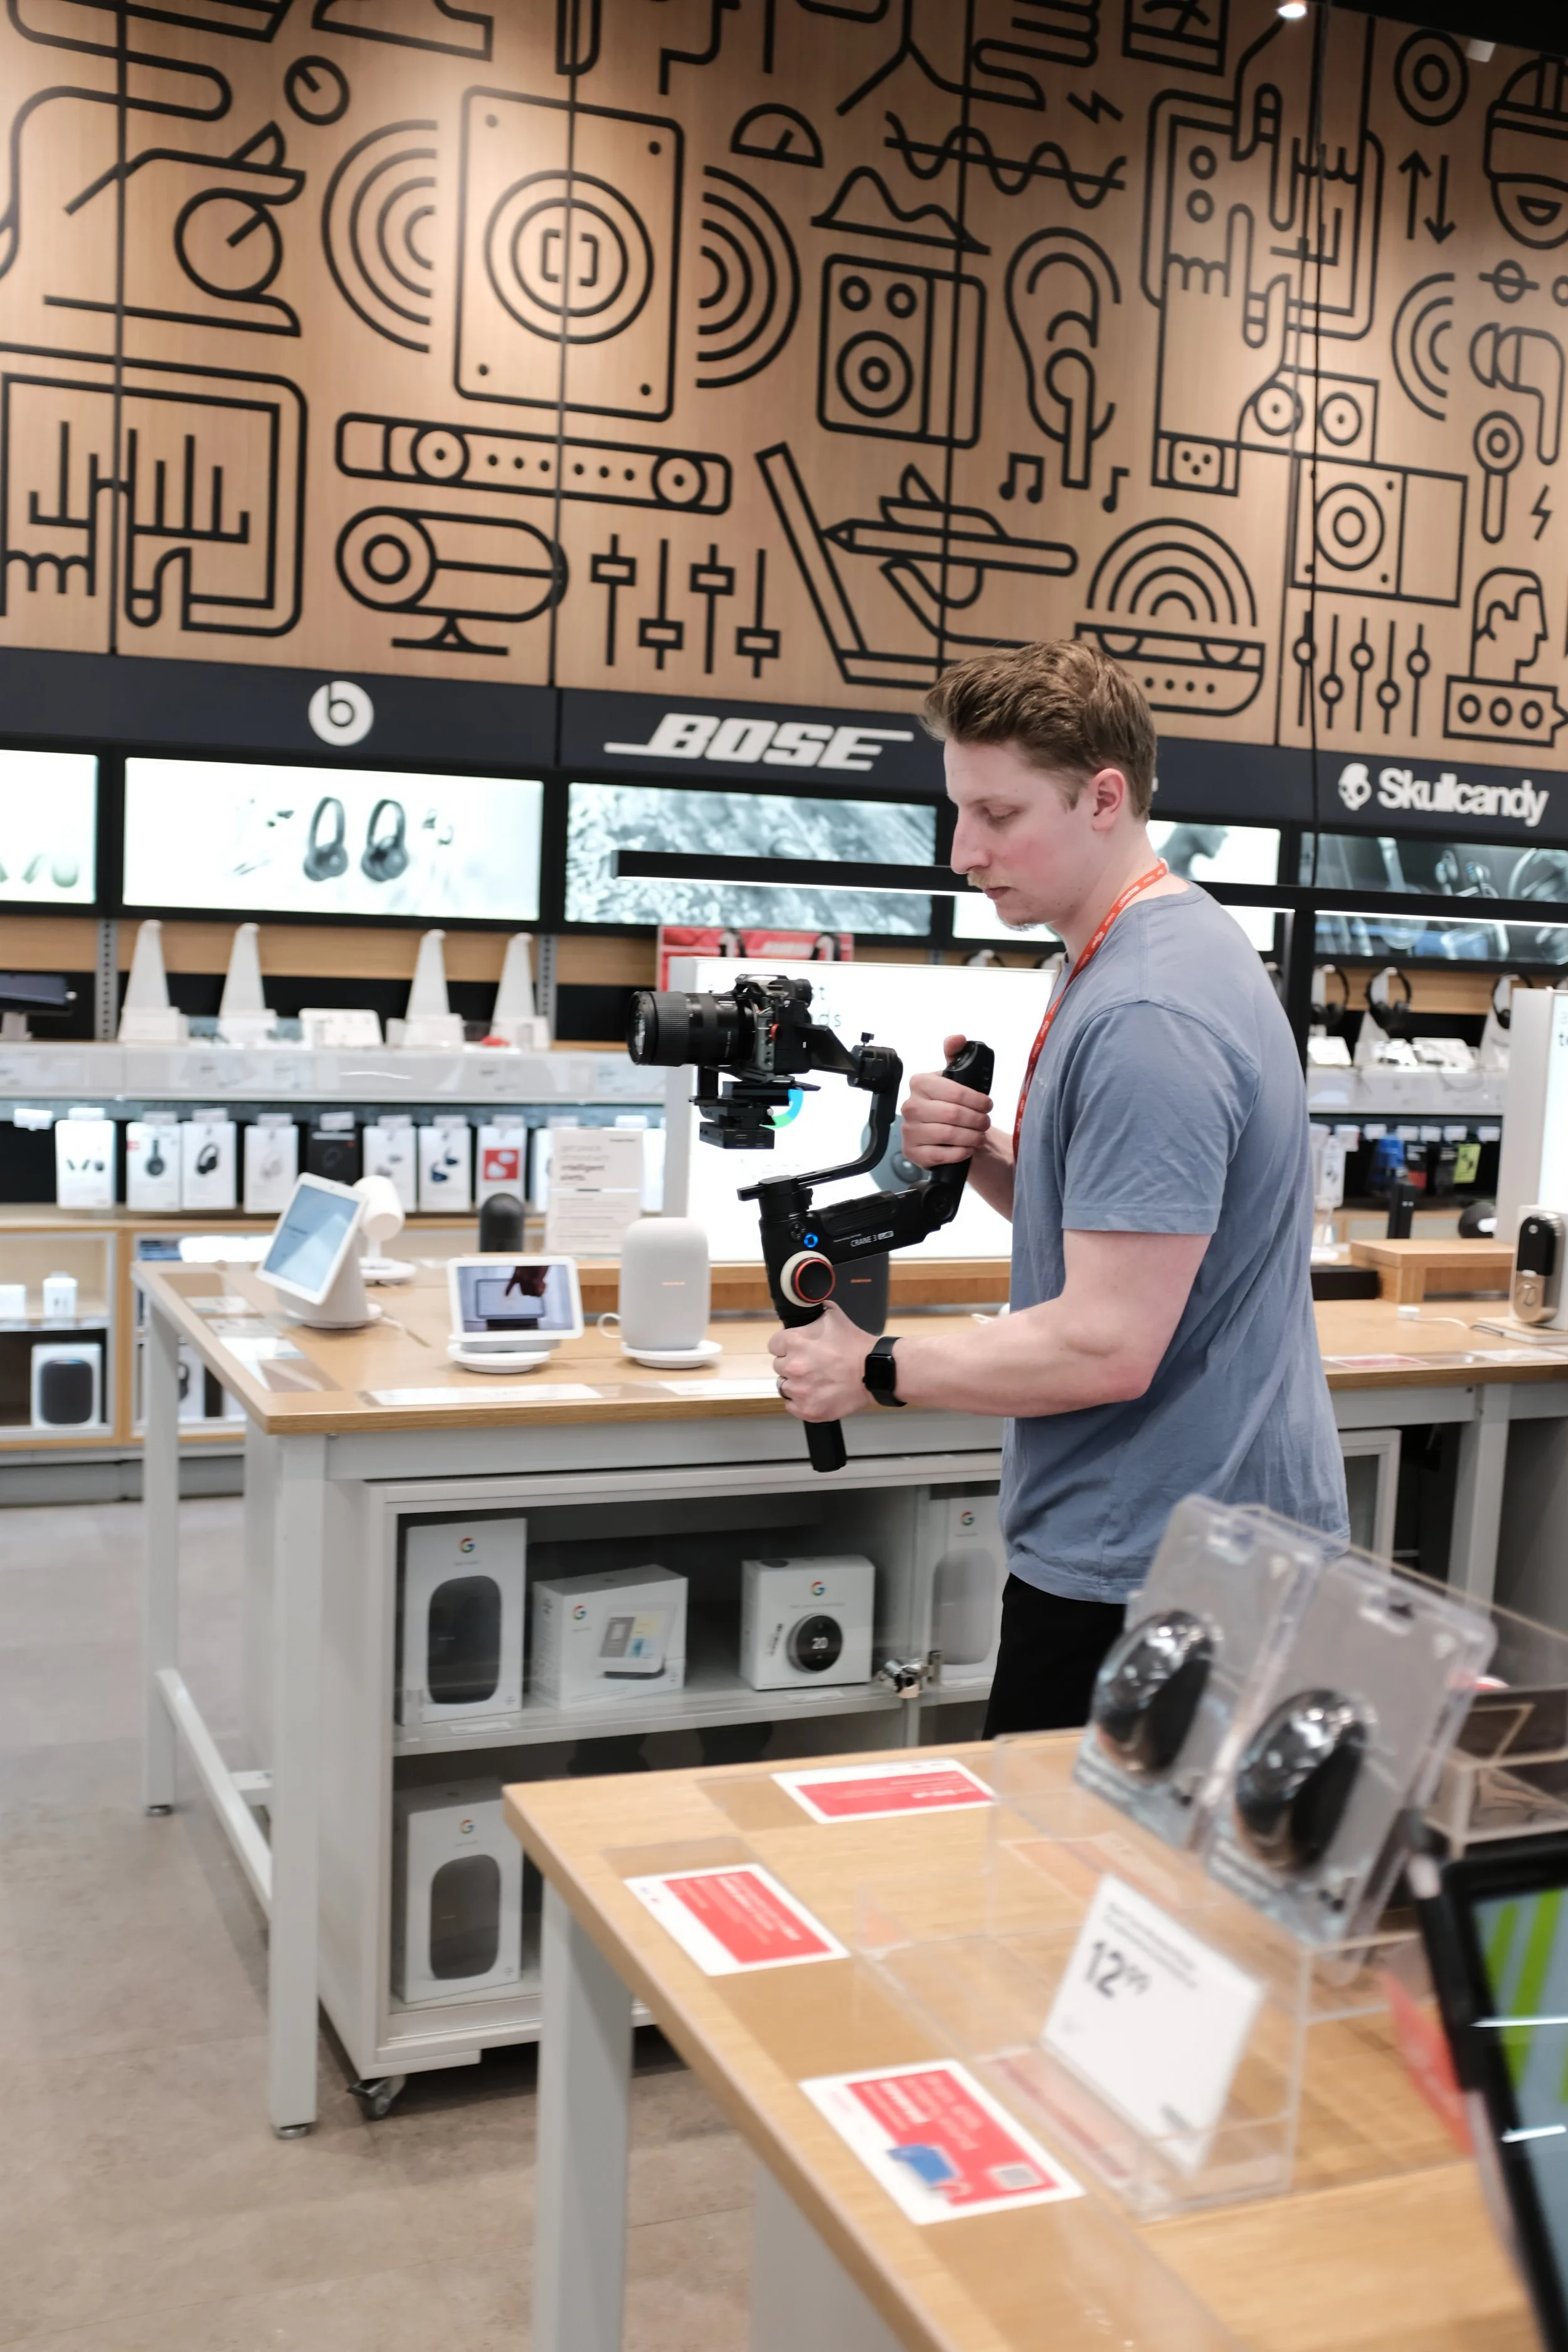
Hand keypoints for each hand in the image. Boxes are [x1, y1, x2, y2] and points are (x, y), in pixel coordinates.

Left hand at [768, 1304, 870, 1422]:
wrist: (874, 1371)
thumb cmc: (855, 1344)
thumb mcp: (833, 1316)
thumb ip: (813, 1310)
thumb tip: (805, 1305)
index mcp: (794, 1342)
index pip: (774, 1345)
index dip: (786, 1346)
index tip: (797, 1349)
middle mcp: (792, 1367)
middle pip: (779, 1366)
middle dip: (792, 1365)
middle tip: (811, 1365)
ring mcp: (799, 1391)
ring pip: (785, 1387)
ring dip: (796, 1384)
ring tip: (814, 1381)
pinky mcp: (807, 1409)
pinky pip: (792, 1406)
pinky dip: (801, 1402)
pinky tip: (815, 1394)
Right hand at [899, 1032, 994, 1167]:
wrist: (944, 1132)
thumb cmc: (952, 1104)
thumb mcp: (955, 1077)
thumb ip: (956, 1054)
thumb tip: (959, 1038)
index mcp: (920, 1083)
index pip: (954, 1092)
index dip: (977, 1100)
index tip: (987, 1105)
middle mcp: (910, 1106)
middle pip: (953, 1114)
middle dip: (977, 1120)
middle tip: (985, 1122)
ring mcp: (909, 1130)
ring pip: (947, 1135)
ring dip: (971, 1137)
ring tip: (979, 1136)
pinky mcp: (912, 1152)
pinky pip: (939, 1155)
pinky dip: (959, 1153)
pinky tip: (966, 1149)